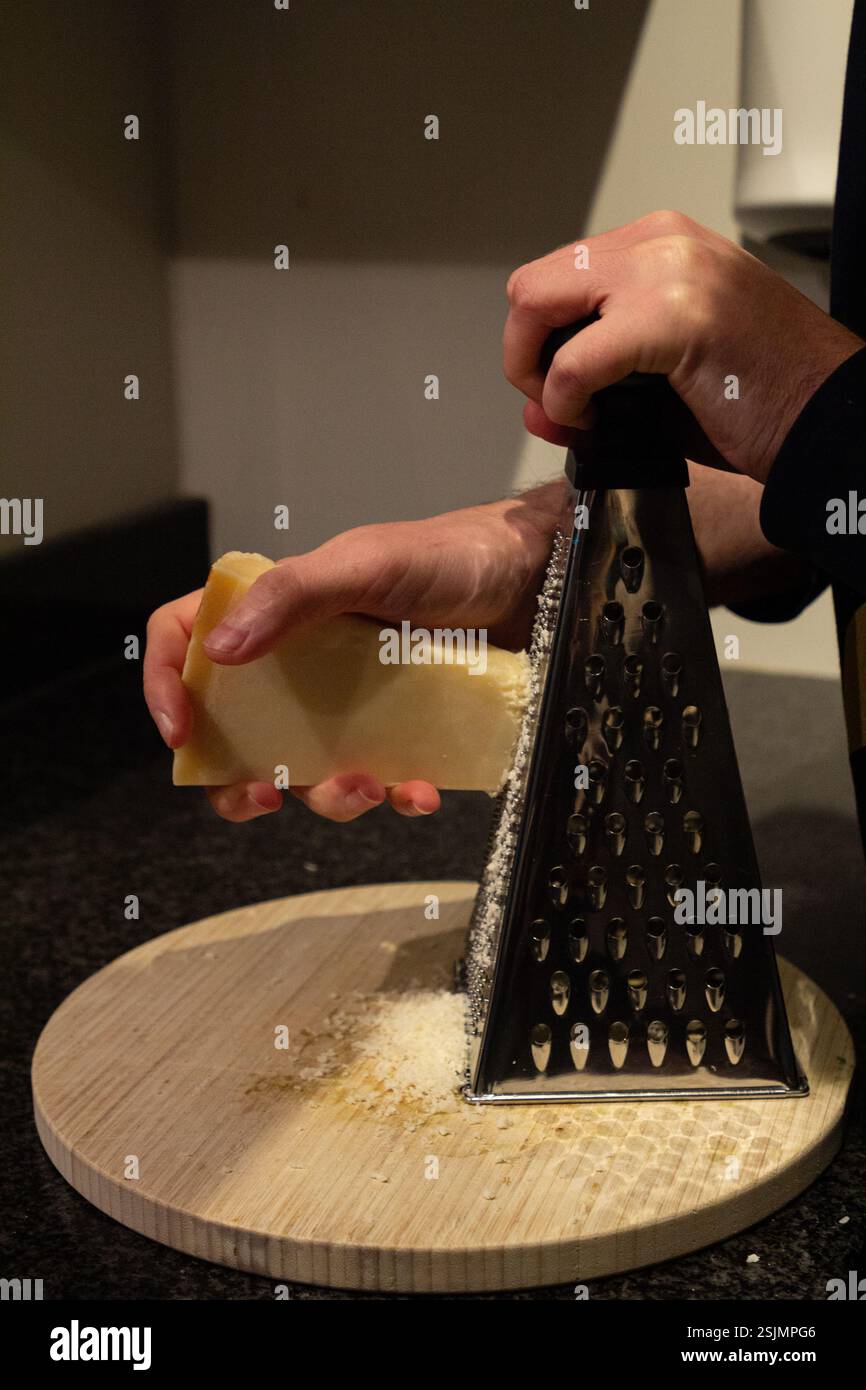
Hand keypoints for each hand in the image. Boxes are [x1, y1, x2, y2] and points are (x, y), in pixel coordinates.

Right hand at [143, 484, 564, 822]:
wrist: (538, 581)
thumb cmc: (450, 555)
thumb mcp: (366, 562)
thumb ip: (292, 595)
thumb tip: (218, 649)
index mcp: (275, 611)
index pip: (186, 640)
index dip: (168, 685)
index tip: (183, 733)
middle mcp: (302, 661)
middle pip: (235, 732)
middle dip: (241, 780)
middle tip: (267, 796)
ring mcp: (348, 701)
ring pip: (308, 771)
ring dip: (330, 797)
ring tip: (374, 788)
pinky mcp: (398, 731)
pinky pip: (379, 781)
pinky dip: (396, 797)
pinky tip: (422, 792)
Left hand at [504, 209, 862, 482]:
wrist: (827, 417)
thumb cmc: (762, 398)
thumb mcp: (663, 379)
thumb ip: (593, 381)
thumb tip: (535, 406)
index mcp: (661, 245)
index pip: (557, 277)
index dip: (542, 341)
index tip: (564, 389)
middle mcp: (660, 244)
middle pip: (532, 284)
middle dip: (524, 352)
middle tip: (560, 401)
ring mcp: (666, 272)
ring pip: (535, 302)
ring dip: (536, 371)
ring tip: (580, 410)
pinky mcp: (671, 316)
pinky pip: (574, 360)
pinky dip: (568, 401)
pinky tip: (597, 420)